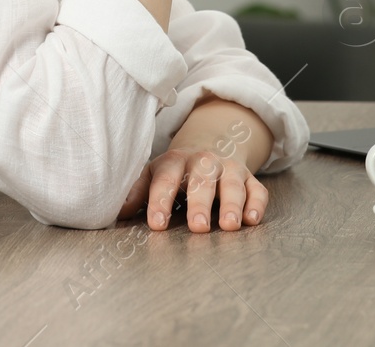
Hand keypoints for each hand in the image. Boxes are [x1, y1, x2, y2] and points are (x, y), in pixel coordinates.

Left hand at [117, 145, 269, 231]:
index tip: (157, 224)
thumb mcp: (154, 175)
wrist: (210, 148)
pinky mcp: (249, 179)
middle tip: (198, 226)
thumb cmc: (176, 172)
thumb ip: (137, 192)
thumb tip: (117, 212)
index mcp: (174, 161)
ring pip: (232, 183)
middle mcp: (203, 162)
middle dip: (200, 203)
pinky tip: (252, 220)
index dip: (160, 200)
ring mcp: (228, 168)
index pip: (165, 178)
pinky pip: (257, 189)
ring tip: (229, 225)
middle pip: (202, 180)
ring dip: (232, 203)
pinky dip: (256, 204)